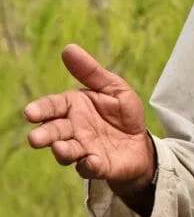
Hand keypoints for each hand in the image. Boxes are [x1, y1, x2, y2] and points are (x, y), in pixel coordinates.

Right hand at [24, 44, 154, 195]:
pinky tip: (92, 160)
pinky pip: (90, 168)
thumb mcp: (112, 87)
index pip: (52, 107)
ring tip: (60, 148)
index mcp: (74, 108)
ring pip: (67, 152)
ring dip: (62, 151)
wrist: (140, 141)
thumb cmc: (122, 113)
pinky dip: (89, 165)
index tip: (31, 113)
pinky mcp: (98, 166)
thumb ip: (91, 71)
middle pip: (53, 132)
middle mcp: (73, 130)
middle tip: (36, 138)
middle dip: (44, 135)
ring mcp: (84, 149)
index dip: (41, 110)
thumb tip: (68, 48)